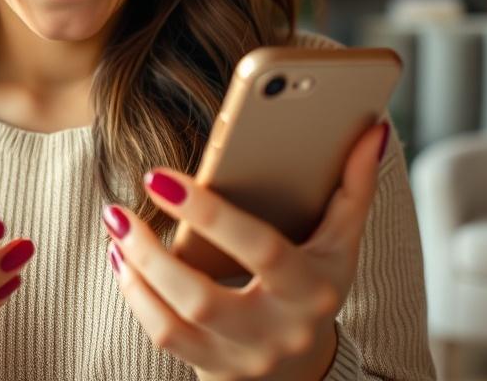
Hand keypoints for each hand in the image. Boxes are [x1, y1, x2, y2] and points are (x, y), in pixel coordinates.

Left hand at [101, 119, 388, 380]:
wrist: (305, 366)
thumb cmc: (317, 285)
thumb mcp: (341, 242)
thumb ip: (354, 187)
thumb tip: (370, 130)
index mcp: (315, 290)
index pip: (262, 250)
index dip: (211, 214)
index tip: (160, 177)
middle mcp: (280, 331)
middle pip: (205, 299)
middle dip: (153, 253)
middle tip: (117, 208)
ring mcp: (244, 357)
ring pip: (176, 322)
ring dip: (137, 271)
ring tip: (116, 225)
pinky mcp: (213, 370)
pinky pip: (164, 337)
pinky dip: (136, 296)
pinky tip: (122, 260)